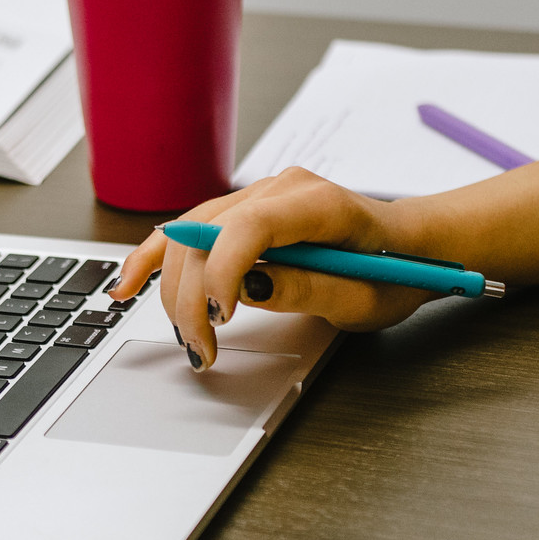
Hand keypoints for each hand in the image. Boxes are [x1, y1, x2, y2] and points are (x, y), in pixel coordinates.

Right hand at [108, 167, 435, 369]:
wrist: (411, 246)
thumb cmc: (395, 269)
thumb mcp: (365, 295)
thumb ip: (309, 287)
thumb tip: (248, 286)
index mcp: (315, 202)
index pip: (247, 226)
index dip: (222, 273)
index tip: (220, 318)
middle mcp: (278, 189)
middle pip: (205, 236)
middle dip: (192, 298)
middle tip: (203, 350)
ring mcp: (256, 197)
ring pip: (187, 237)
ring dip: (173, 289)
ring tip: (184, 335)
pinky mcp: (240, 215)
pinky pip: (188, 233)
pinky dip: (157, 260)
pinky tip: (127, 282)